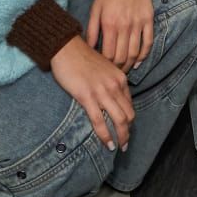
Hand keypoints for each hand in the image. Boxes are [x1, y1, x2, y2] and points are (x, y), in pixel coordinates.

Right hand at [50, 37, 133, 151]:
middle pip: (128, 114)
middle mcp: (115, 85)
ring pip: (119, 120)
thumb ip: (110, 83)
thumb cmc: (82, 58)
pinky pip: (99, 121)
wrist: (66, 48)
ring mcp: (102, 91)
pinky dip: (105, 135)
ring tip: (118, 148)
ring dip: (120, 137)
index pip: (130, 104)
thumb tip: (110, 100)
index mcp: (120, 78)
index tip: (125, 130)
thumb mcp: (104, 69)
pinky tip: (107, 144)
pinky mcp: (87, 96)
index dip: (129, 120)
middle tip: (124, 144)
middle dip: (128, 132)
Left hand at [86, 0, 153, 72]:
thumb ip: (92, 29)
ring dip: (130, 65)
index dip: (105, 66)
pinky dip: (144, 55)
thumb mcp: (95, 7)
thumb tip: (89, 49)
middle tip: (112, 74)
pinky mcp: (149, 19)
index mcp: (109, 23)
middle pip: (122, 57)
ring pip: (135, 53)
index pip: (108, 54)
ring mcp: (138, 23)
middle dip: (117, 69)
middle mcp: (124, 25)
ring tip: (124, 70)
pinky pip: (148, 42)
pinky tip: (139, 61)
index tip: (102, 70)